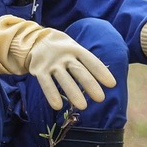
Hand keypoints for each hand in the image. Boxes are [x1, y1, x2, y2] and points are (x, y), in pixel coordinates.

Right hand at [0, 15, 115, 110]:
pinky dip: (51, 94)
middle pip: (78, 70)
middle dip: (89, 84)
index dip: (101, 72)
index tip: (112, 84)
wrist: (35, 40)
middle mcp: (64, 56)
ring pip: (63, 78)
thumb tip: (106, 81)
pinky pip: (46, 83)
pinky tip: (58, 106)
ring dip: (73, 92)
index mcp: (76, 50)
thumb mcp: (74, 49)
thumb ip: (86, 63)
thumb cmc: (62, 50)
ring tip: (83, 106)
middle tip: (101, 98)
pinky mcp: (39, 70)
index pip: (91, 60)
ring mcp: (51, 63)